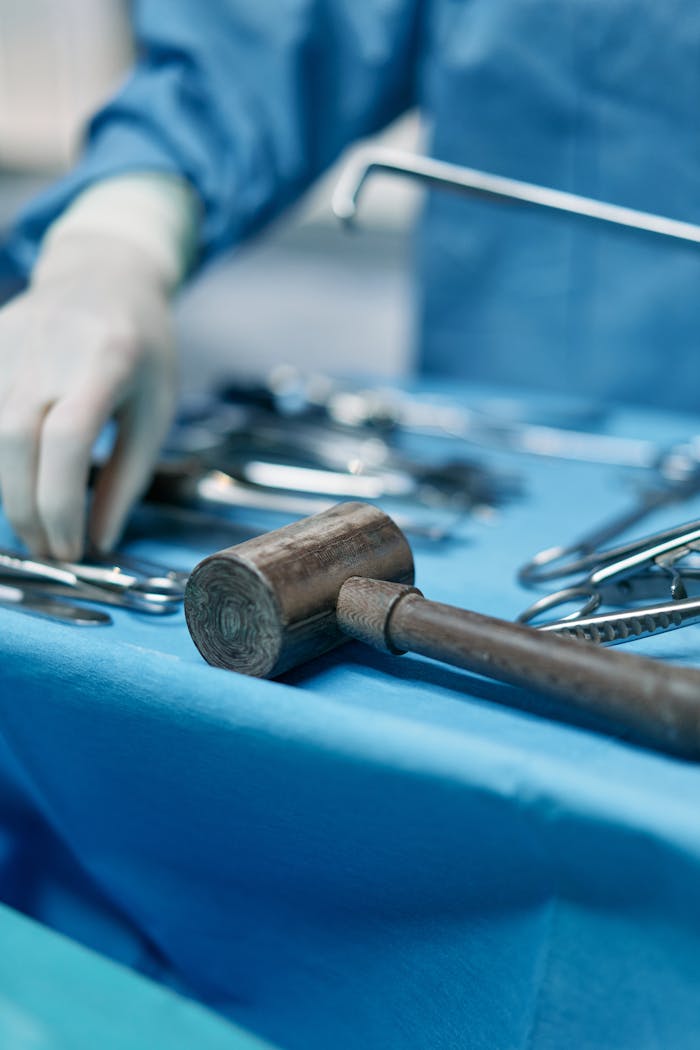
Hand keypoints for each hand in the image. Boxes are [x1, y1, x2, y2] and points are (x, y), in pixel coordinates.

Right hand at [0, 232, 176, 560]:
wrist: (105, 273)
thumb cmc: (142, 348)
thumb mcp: (156, 409)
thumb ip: (128, 477)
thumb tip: (99, 539)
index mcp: (106, 360)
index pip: (68, 440)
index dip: (62, 503)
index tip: (74, 548)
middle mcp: (49, 348)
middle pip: (14, 441)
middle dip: (26, 509)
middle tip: (50, 549)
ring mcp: (8, 342)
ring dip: (5, 491)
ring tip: (34, 525)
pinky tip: (13, 486)